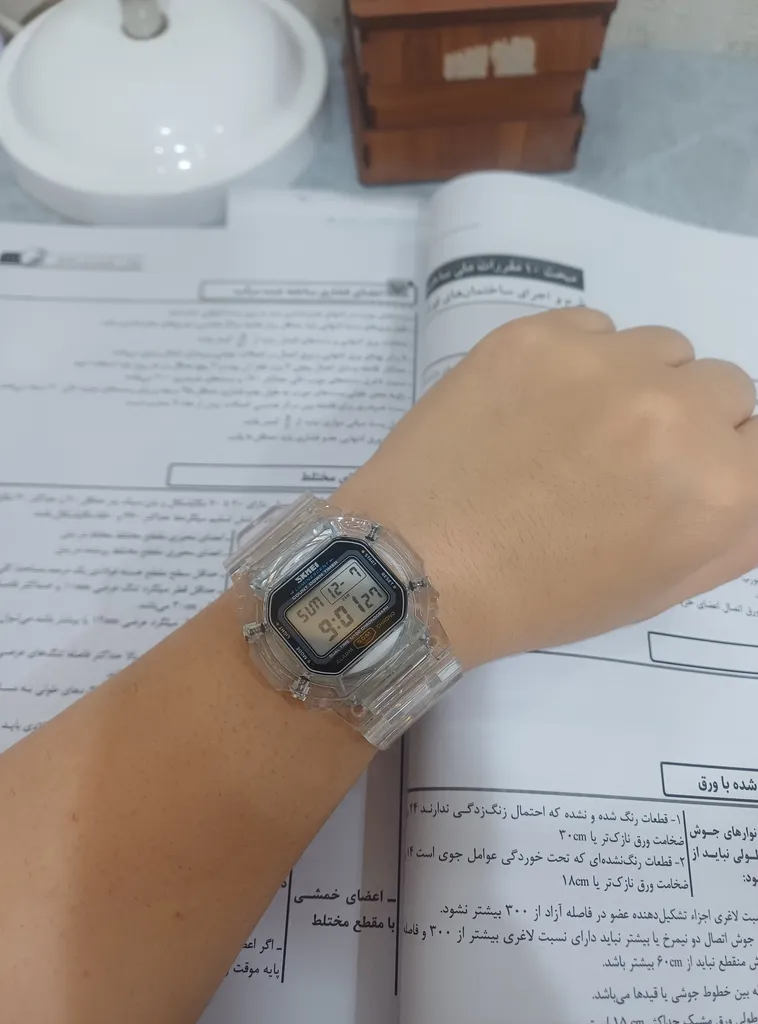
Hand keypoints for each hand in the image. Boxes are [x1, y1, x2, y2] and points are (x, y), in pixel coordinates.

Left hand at [337, 308, 757, 669]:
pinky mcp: (540, 333)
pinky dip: (582, 360)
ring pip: (664, 348)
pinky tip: (536, 406)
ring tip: (574, 430)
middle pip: (726, 388)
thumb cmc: (541, 594)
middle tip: (622, 460)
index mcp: (720, 491)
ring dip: (638, 383)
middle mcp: (678, 414)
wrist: (419, 562)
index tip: (680, 478)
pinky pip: (598, 326)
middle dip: (689, 422)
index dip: (725, 461)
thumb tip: (749, 468)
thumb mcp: (659, 586)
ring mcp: (605, 364)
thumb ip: (736, 526)